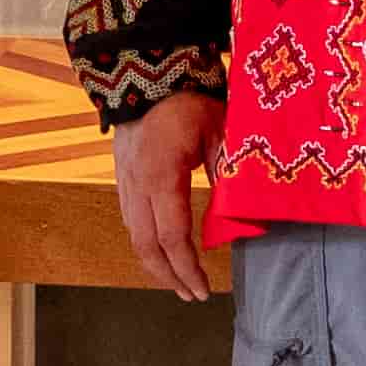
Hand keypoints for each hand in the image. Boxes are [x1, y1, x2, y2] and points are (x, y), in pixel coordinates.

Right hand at [110, 90, 224, 300]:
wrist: (145, 70)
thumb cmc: (187, 99)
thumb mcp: (219, 130)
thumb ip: (228, 171)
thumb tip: (244, 212)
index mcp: (161, 177)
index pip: (172, 237)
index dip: (187, 268)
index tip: (204, 290)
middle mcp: (136, 186)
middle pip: (146, 246)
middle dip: (168, 276)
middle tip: (191, 296)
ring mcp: (124, 181)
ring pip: (133, 235)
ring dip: (155, 263)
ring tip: (176, 279)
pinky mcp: (121, 175)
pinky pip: (129, 219)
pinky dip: (145, 242)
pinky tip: (160, 248)